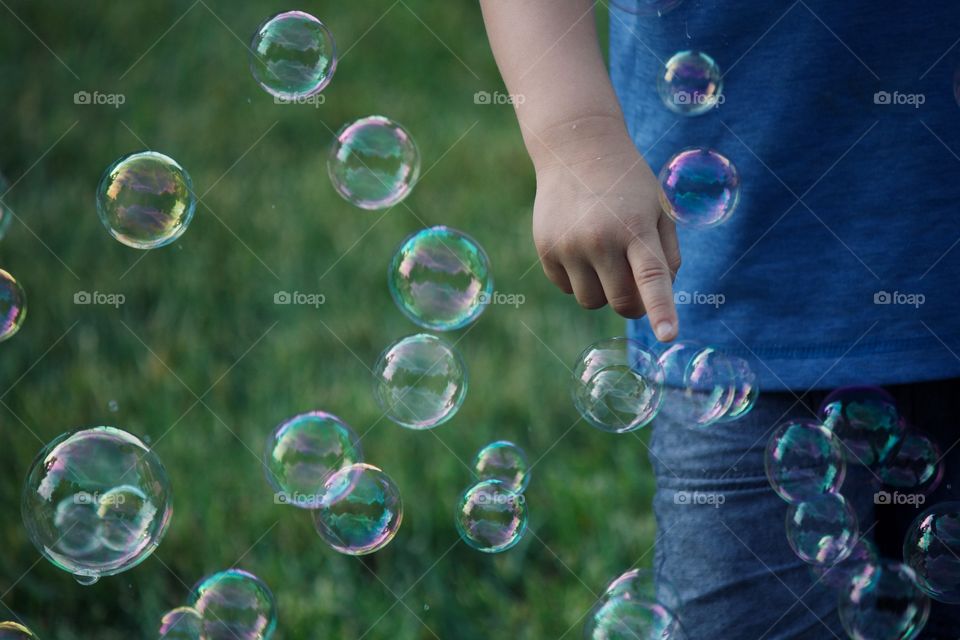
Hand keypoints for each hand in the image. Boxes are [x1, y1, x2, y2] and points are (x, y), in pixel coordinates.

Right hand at [529, 117, 679, 339]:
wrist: (576, 150)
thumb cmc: (628, 185)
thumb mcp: (659, 209)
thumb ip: (667, 256)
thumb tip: (656, 299)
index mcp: (636, 227)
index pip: (652, 277)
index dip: (661, 310)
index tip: (669, 336)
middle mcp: (600, 239)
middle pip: (621, 302)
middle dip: (634, 304)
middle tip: (638, 286)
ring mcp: (569, 245)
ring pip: (591, 302)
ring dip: (604, 291)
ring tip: (606, 257)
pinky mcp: (546, 249)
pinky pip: (567, 288)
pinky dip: (579, 279)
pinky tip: (582, 248)